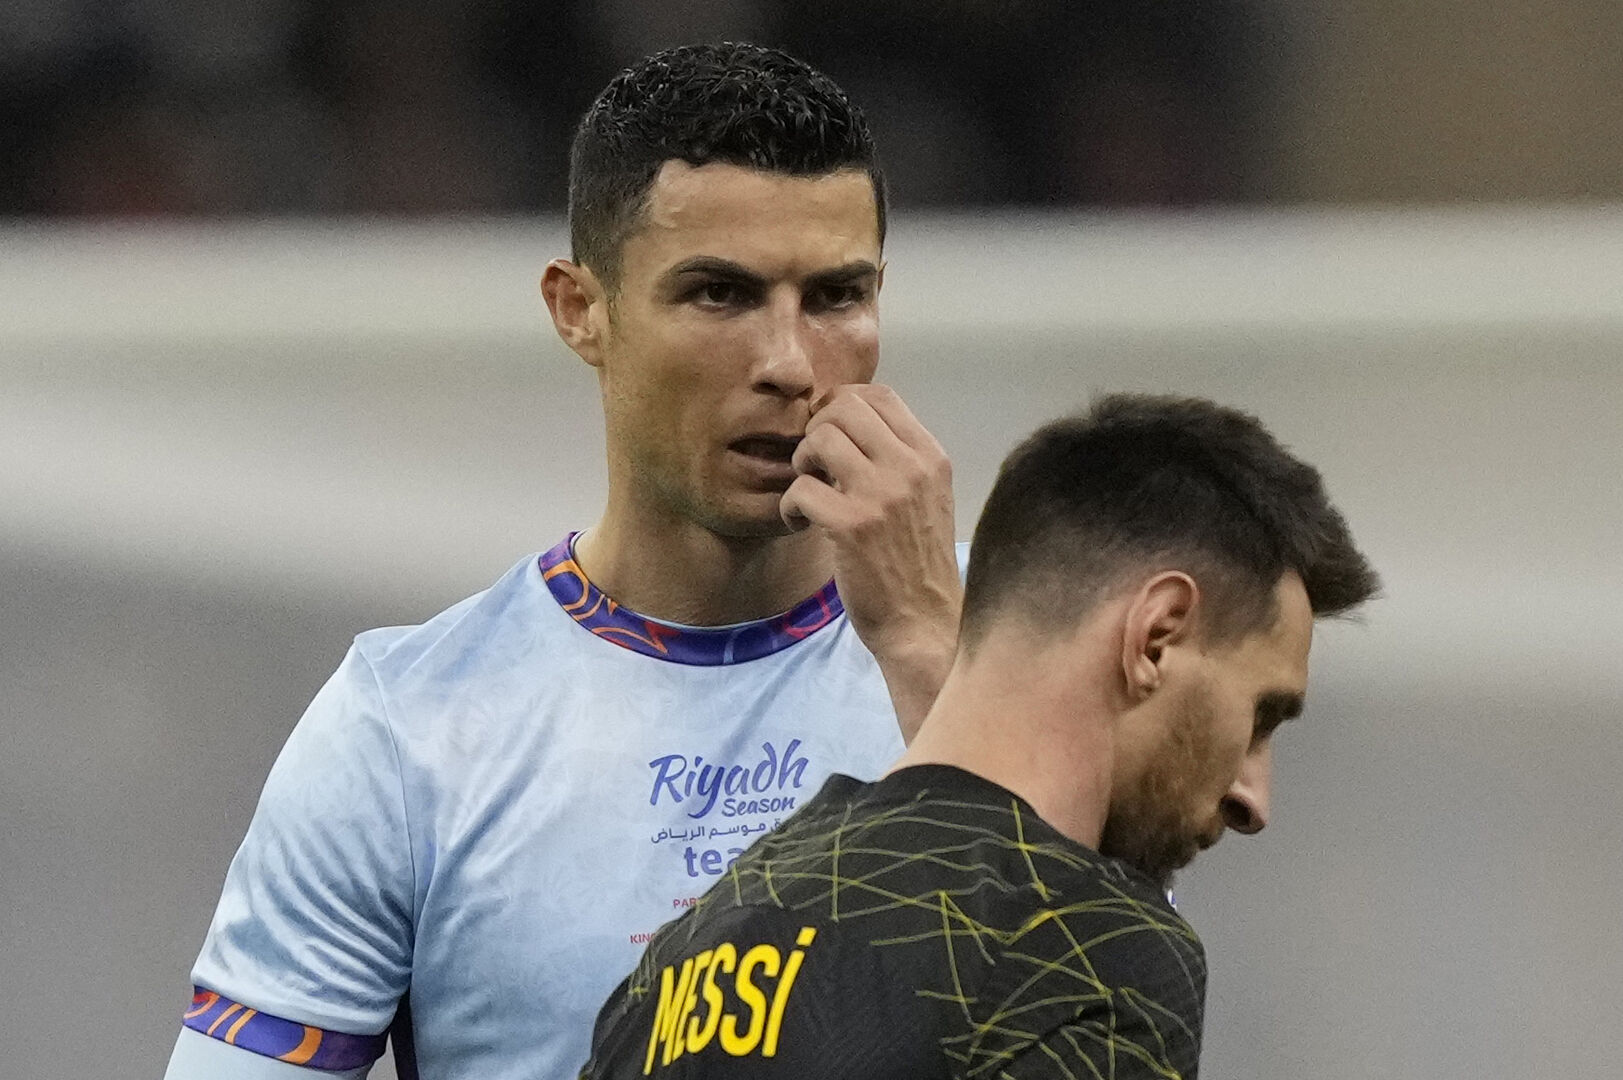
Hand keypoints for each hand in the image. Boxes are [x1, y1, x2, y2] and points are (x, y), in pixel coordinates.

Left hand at [780, 385, 960, 739]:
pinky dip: (789, 506)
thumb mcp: (927, 500)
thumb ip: (899, 460)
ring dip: (801, 464)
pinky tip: (800, 525)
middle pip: (845, 407)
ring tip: (808, 494)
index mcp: (931, 458)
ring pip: (819, 439)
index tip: (831, 439)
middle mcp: (910, 469)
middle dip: (817, 431)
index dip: (842, 406)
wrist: (924, 623)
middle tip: (815, 467)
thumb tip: (849, 422)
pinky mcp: (851, 527)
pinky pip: (800, 488)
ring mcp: (881, 496)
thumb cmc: (918, 564)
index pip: (880, 395)